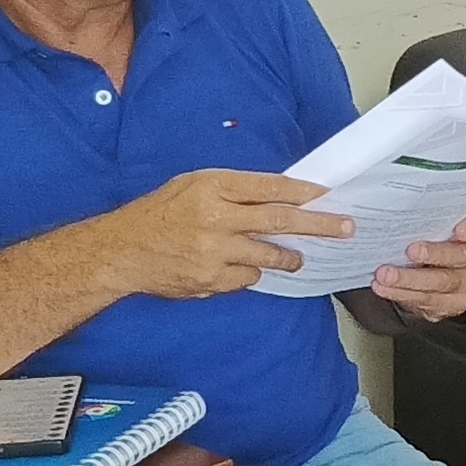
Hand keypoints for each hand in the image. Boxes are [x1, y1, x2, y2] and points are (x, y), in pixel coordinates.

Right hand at [111, 170, 353, 299]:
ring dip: (289, 257)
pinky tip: (237, 266)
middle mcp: (216, 218)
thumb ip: (233, 190)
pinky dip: (249, 272)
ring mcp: (214, 252)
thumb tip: (279, 196)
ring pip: (269, 255)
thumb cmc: (159, 213)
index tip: (327, 195)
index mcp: (212, 186)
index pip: (270, 187)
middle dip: (318, 225)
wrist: (121, 250)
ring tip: (298, 257)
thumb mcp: (192, 185)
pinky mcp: (211, 280)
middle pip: (280, 221)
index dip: (303, 191)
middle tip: (345, 228)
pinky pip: (247, 278)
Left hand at [372, 210, 465, 321]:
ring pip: (440, 284)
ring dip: (410, 280)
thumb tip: (393, 202)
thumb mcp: (429, 225)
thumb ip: (423, 216)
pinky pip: (426, 302)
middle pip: (461, 257)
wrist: (430, 273)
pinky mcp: (449, 305)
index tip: (459, 230)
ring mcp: (464, 284)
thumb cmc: (428, 242)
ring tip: (386, 274)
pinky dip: (402, 294)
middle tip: (411, 251)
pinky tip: (385, 288)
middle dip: (435, 254)